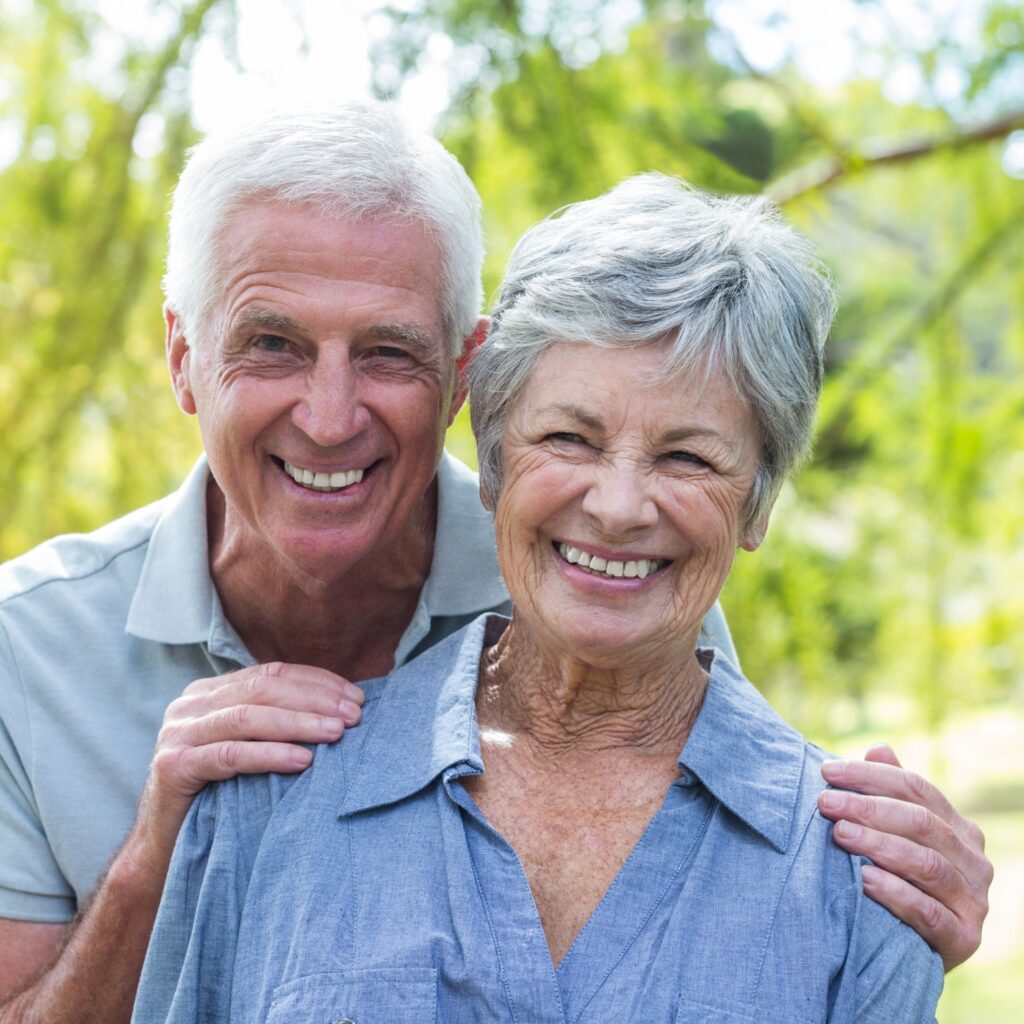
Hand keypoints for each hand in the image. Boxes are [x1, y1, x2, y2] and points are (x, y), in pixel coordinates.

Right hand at [131, 662, 363, 872]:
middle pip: (263, 689)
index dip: (318, 682)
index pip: (272, 673)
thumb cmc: (220, 793)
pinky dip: (270, 754)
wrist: (166, 846)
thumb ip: (278, 721)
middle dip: (314, 700)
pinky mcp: (173, 766)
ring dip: (299, 723)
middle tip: (353, 716)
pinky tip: (302, 760)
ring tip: (336, 733)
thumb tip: (342, 708)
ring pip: (248, 717)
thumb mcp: (250, 747)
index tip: (356, 698)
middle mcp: (191, 704)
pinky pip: (230, 754)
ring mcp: (177, 733)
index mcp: (211, 692)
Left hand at [818, 743, 991, 971]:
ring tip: (839, 834)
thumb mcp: (894, 836)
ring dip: (879, 845)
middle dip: (868, 808)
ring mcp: (974, 901)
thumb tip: (879, 748)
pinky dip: (894, 893)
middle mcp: (974, 861)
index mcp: (959, 828)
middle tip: (825, 803)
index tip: (827, 771)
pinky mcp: (964, 939)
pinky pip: (929, 912)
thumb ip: (890, 795)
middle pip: (921, 822)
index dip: (870, 776)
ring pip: (927, 864)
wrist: (907, 950)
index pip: (916, 789)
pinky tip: (863, 880)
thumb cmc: (897, 880)